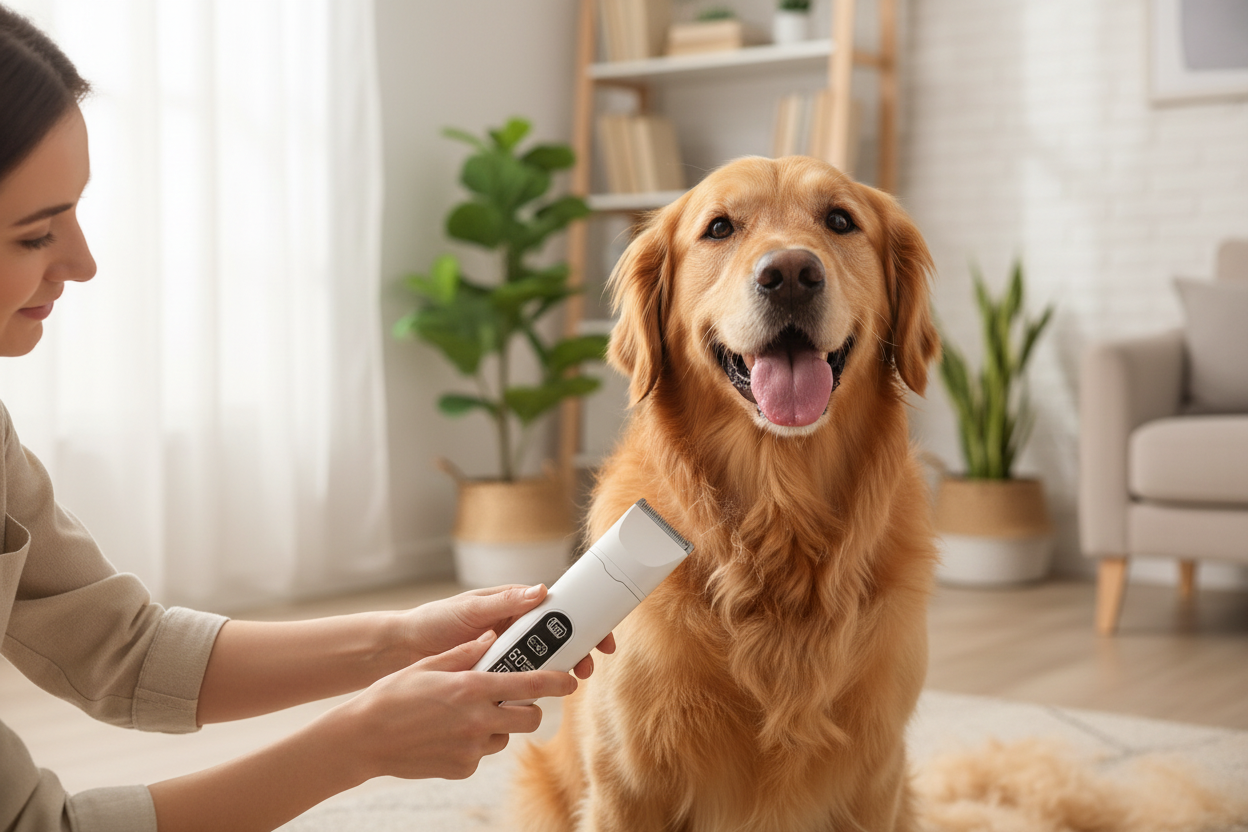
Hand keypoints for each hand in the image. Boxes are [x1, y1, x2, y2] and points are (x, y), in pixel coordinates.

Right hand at [323, 630, 576, 781]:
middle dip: (528, 709)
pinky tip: (448, 735)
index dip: (557, 682)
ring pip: (505, 737)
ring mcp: (472, 748)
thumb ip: (467, 653)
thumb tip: (491, 637)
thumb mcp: (430, 664)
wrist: (363, 739)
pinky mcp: (463, 768)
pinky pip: (481, 754)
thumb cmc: (393, 695)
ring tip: (464, 716)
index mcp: (473, 688)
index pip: (532, 686)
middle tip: (512, 701)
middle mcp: (478, 720)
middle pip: (530, 718)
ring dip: (496, 726)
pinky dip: (473, 744)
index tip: (571, 680)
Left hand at [401, 585, 615, 678]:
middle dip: (578, 650)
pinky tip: (540, 697)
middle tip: (588, 666)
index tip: (600, 635)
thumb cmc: (434, 621)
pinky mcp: (496, 674)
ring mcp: (506, 652)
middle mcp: (514, 627)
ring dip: (559, 670)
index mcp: (513, 605)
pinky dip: (533, 687)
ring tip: (568, 682)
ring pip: (542, 660)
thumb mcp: (471, 609)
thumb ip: (504, 602)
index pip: (556, 609)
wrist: (404, 650)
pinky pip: (520, 680)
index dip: (582, 620)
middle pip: (556, 638)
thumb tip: (541, 591)